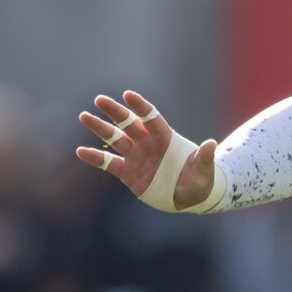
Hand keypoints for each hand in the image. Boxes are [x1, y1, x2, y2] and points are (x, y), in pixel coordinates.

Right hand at [75, 90, 222, 212]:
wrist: (189, 197)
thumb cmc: (200, 181)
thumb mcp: (204, 170)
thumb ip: (203, 158)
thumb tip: (212, 144)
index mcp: (165, 138)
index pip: (150, 118)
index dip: (140, 106)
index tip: (127, 94)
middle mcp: (147, 143)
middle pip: (128, 123)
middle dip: (115, 111)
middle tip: (99, 99)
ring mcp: (136, 156)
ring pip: (115, 138)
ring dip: (100, 127)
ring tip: (84, 116)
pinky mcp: (127, 172)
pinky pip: (108, 163)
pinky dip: (95, 157)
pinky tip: (80, 151)